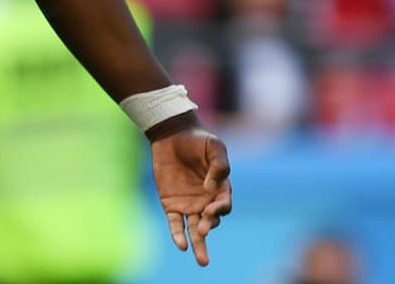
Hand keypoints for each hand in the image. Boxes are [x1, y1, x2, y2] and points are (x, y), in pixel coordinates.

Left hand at [151, 126, 232, 266]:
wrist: (172, 134)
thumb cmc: (198, 139)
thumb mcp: (214, 146)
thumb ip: (219, 165)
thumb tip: (211, 188)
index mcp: (220, 188)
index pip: (224, 205)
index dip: (220, 209)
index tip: (211, 208)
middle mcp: (206, 200)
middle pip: (211, 221)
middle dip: (209, 227)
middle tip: (203, 229)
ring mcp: (188, 204)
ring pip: (195, 229)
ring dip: (198, 243)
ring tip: (202, 261)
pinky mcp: (171, 204)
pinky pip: (175, 224)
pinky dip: (177, 235)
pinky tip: (181, 245)